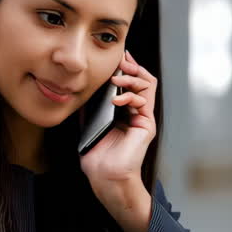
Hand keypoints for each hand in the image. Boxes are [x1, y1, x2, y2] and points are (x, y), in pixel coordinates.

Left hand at [79, 51, 156, 186]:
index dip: (124, 67)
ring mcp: (143, 117)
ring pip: (147, 86)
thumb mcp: (88, 124)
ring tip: (117, 77)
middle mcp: (136, 111)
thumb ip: (90, 107)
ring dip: (132, 77)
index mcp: (123, 110)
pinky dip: (131, 96)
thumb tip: (83, 88)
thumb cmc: (97, 155)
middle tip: (120, 60)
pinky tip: (116, 99)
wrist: (106, 176)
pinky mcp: (147, 124)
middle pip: (142, 79)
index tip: (115, 56)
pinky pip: (145, 101)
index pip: (128, 82)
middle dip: (132, 66)